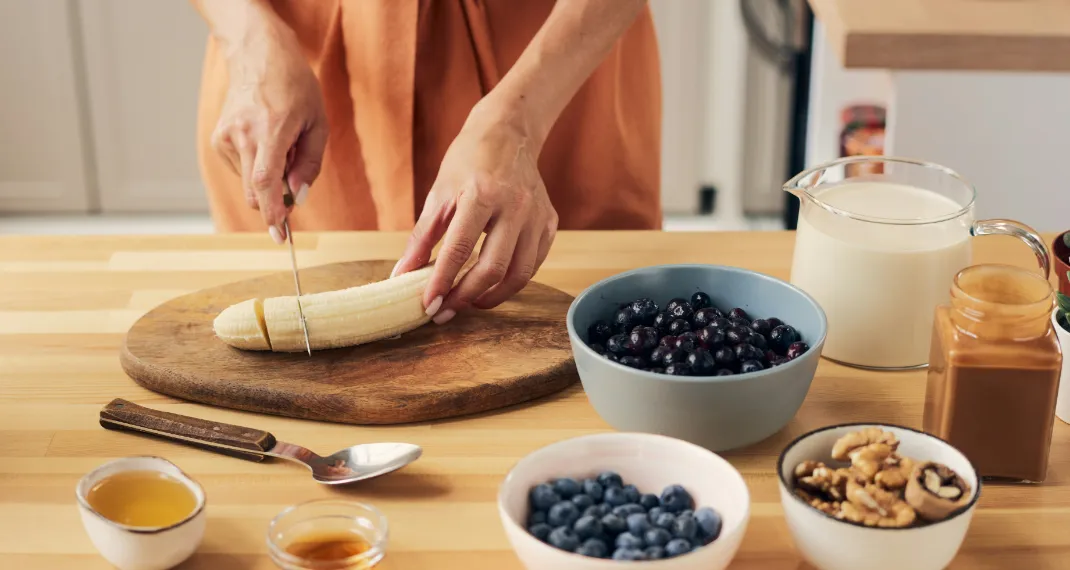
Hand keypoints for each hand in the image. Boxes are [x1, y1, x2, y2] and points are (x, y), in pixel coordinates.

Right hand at [210, 17, 326, 241]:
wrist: (259, 56)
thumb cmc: (295, 87)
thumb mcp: (318, 123)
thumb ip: (309, 164)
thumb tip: (298, 196)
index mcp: (271, 130)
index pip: (265, 182)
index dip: (273, 212)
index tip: (279, 234)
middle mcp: (242, 134)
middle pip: (254, 192)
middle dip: (275, 201)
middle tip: (295, 189)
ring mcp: (226, 137)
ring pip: (248, 183)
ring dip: (268, 179)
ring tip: (281, 147)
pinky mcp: (218, 138)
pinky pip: (241, 170)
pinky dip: (256, 167)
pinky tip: (265, 142)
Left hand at [392, 107, 558, 323]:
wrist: (509, 133)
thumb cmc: (468, 161)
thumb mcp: (438, 193)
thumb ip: (422, 237)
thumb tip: (402, 275)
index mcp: (482, 194)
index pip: (459, 249)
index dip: (442, 282)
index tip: (428, 305)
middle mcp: (515, 206)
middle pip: (493, 268)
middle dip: (466, 296)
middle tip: (446, 311)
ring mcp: (537, 216)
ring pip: (519, 274)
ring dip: (492, 296)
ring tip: (469, 302)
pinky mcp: (549, 222)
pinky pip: (534, 263)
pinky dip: (512, 281)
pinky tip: (492, 284)